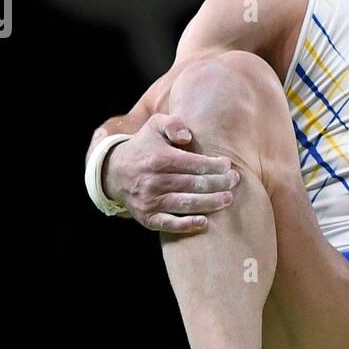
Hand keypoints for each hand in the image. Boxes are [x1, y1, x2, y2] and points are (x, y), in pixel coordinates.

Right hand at [103, 114, 240, 233]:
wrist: (114, 171)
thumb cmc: (144, 146)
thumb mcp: (155, 125)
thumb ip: (173, 123)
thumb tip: (187, 136)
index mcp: (159, 158)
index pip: (194, 164)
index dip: (214, 165)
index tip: (227, 165)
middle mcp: (154, 180)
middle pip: (194, 184)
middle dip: (219, 183)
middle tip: (234, 181)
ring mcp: (150, 201)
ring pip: (186, 204)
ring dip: (211, 203)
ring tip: (228, 199)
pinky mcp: (147, 217)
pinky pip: (169, 224)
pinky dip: (187, 225)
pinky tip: (204, 222)